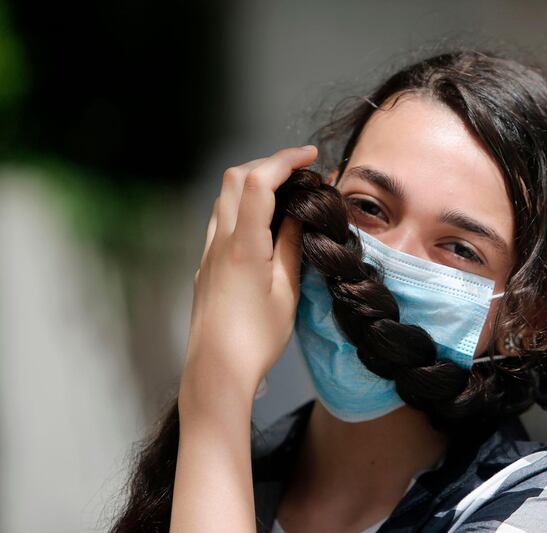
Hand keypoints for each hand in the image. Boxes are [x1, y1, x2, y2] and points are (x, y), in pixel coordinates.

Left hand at [179, 145, 317, 414]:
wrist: (216, 370)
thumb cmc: (256, 338)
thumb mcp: (286, 291)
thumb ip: (292, 245)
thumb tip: (299, 213)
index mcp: (243, 245)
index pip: (258, 182)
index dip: (285, 160)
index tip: (311, 156)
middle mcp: (220, 241)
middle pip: (234, 178)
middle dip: (268, 163)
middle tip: (299, 170)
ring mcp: (208, 252)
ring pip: (223, 197)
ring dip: (253, 183)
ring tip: (285, 192)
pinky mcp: (206, 265)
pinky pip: (220, 219)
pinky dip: (242, 206)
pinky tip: (263, 222)